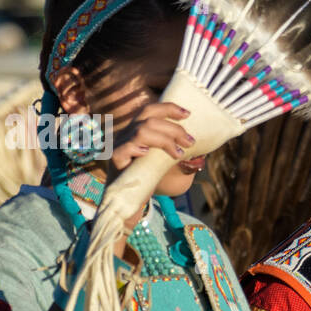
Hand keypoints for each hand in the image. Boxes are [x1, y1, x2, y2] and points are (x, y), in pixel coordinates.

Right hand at [108, 102, 192, 229]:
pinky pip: (124, 148)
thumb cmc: (146, 180)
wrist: (127, 202)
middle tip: (190, 142)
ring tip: (178, 154)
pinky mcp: (114, 160)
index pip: (150, 110)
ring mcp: (119, 146)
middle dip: (174, 128)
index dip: (168, 108)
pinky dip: (138, 149)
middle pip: (148, 118)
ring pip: (141, 131)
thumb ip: (174, 150)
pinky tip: (148, 155)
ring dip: (165, 140)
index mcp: (137, 130)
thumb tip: (196, 146)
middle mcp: (126, 134)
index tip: (188, 114)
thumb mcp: (163, 162)